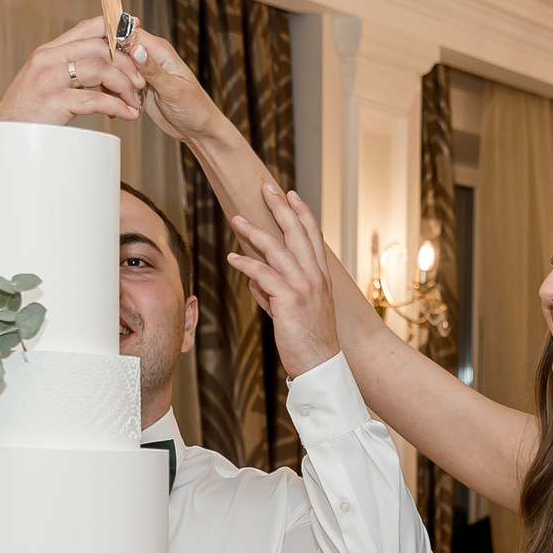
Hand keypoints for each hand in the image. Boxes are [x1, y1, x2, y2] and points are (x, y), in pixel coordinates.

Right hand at [0, 18, 145, 125]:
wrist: (2, 136)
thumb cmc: (26, 113)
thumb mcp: (43, 81)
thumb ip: (65, 68)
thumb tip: (95, 62)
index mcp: (48, 52)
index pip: (85, 28)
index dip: (113, 28)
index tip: (135, 31)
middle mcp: (48, 59)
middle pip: (98, 48)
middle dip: (127, 63)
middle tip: (141, 81)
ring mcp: (49, 79)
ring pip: (100, 69)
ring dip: (124, 86)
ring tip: (135, 101)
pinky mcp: (54, 102)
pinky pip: (94, 100)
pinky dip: (117, 106)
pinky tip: (127, 114)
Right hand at [113, 25, 230, 150]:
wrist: (199, 131)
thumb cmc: (196, 109)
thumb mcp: (174, 89)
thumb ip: (153, 70)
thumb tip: (135, 49)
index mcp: (160, 50)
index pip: (128, 32)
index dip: (112, 39)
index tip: (104, 56)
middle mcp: (150, 58)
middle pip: (117, 49)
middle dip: (109, 64)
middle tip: (114, 84)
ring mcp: (142, 73)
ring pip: (114, 68)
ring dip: (111, 82)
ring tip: (117, 97)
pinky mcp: (137, 88)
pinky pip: (118, 85)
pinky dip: (114, 94)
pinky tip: (117, 105)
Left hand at [226, 182, 342, 377]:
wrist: (321, 364)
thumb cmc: (308, 340)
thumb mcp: (292, 311)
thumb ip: (274, 293)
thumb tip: (255, 281)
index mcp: (320, 277)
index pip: (313, 236)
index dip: (302, 212)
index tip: (291, 194)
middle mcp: (315, 277)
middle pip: (297, 232)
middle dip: (280, 207)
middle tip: (266, 187)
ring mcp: (304, 286)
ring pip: (276, 249)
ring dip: (253, 231)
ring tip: (235, 219)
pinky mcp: (289, 299)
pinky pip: (262, 274)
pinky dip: (245, 264)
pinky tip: (232, 258)